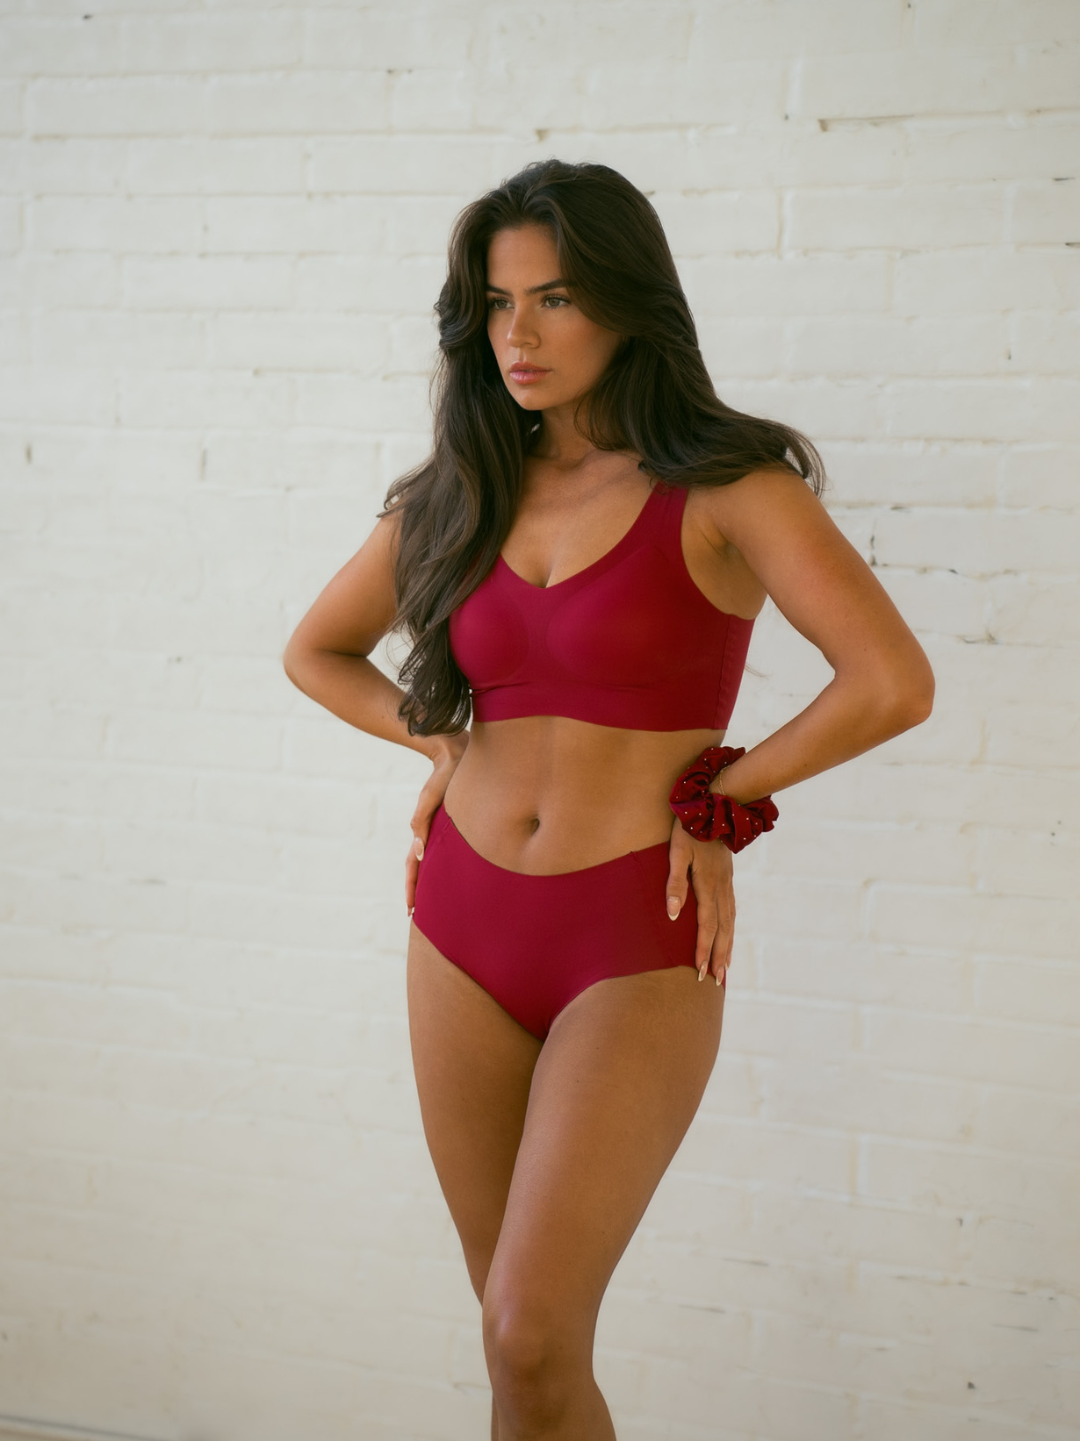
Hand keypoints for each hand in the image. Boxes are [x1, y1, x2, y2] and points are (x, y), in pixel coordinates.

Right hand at [405, 734, 467, 915]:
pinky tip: (446, 876)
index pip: (414, 868)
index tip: (410, 911)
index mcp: (423, 832)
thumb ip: (421, 824)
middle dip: (417, 892)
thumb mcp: (430, 800)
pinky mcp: (451, 824)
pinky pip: (443, 851)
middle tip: (416, 915)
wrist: (454, 755)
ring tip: (429, 902)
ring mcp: (439, 830)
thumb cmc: (444, 777)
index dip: (412, 890)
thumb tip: (419, 853)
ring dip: (428, 882)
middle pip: (419, 870)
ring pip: (430, 863)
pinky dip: (440, 867)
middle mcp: (430, 834)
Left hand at [665, 816, 734, 983]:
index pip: (706, 926)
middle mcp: (722, 889)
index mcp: (708, 885)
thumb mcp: (676, 853)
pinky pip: (732, 912)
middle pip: (722, 930)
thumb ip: (674, 883)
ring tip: (726, 969)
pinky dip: (731, 930)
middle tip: (716, 981)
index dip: (703, 950)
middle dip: (719, 957)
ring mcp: (727, 884)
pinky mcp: (728, 879)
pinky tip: (728, 937)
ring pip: (730, 923)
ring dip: (727, 947)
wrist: (716, 807)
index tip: (700, 972)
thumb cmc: (689, 829)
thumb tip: (674, 915)